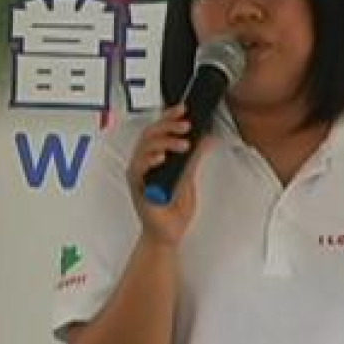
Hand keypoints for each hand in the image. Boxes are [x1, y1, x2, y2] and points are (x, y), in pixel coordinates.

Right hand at [126, 104, 213, 247]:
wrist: (168, 233)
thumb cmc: (172, 208)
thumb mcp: (189, 177)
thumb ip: (195, 158)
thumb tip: (206, 138)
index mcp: (154, 157)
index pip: (159, 130)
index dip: (169, 117)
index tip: (183, 109)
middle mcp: (144, 163)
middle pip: (149, 134)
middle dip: (167, 125)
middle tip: (185, 125)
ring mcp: (139, 174)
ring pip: (144, 147)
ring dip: (164, 142)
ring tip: (183, 144)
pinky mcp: (137, 186)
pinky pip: (138, 169)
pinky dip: (149, 160)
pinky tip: (161, 157)